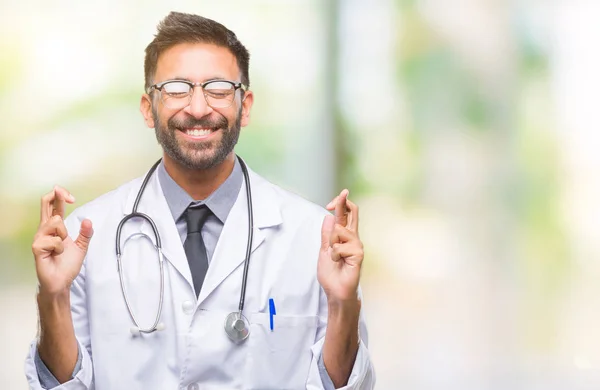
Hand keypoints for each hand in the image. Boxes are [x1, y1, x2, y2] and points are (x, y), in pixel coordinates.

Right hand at [32, 186, 93, 296]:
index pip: (54, 205)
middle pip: (45, 203)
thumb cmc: (67, 265)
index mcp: (55, 227)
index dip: (60, 196)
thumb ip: (85, 234)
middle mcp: (45, 229)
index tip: (72, 198)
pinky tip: (55, 255)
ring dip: (64, 234)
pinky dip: (60, 248)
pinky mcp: (37, 246)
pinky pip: (55, 239)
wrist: (61, 281)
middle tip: (70, 197)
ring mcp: (39, 237)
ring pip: (55, 221)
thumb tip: (88, 220)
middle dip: (57, 196)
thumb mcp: (81, 247)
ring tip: (60, 247)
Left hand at [317, 189, 363, 303]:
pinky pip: (341, 246)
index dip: (340, 204)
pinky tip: (339, 262)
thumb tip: (328, 217)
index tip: (330, 203)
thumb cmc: (331, 274)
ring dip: (332, 243)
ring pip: (340, 231)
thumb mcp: (324, 250)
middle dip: (344, 202)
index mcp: (343, 236)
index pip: (344, 216)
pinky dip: (335, 254)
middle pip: (352, 213)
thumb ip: (326, 235)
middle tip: (343, 192)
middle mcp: (352, 238)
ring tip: (334, 256)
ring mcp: (357, 245)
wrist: (335, 291)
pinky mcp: (358, 254)